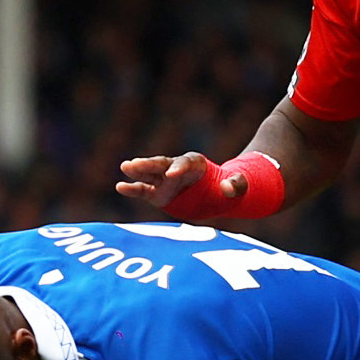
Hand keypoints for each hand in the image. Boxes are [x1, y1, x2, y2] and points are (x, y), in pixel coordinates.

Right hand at [116, 152, 238, 214]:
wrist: (217, 196)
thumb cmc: (229, 189)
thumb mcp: (238, 187)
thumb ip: (235, 185)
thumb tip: (227, 188)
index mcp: (196, 164)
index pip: (185, 163)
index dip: (179, 168)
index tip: (171, 174)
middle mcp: (177, 169)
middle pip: (162, 163)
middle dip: (149, 164)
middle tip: (133, 163)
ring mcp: (165, 181)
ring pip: (149, 174)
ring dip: (137, 171)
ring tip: (125, 167)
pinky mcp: (158, 194)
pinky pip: (143, 190)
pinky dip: (132, 189)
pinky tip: (120, 186)